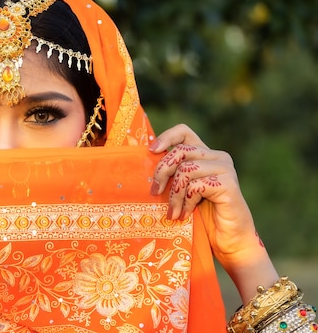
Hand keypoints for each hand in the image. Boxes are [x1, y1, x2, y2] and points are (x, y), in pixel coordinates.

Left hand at [148, 124, 262, 264]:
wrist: (229, 241)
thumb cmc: (203, 216)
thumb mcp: (182, 190)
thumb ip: (172, 175)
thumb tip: (144, 163)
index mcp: (205, 155)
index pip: (184, 132)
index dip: (166, 137)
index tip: (151, 151)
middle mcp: (218, 157)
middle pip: (180, 152)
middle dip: (162, 171)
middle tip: (155, 192)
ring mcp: (225, 169)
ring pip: (186, 170)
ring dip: (174, 194)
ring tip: (172, 212)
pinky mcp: (228, 184)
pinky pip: (196, 186)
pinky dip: (185, 202)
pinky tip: (184, 214)